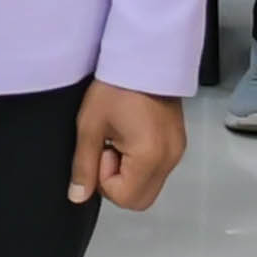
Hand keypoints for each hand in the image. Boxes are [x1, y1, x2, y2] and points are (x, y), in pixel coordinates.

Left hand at [70, 82, 184, 212]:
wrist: (144, 56)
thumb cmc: (116, 86)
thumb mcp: (90, 126)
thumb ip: (84, 166)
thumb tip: (78, 196)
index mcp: (150, 157)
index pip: (124, 198)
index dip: (105, 180)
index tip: (103, 149)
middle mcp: (170, 159)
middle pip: (140, 200)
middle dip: (118, 183)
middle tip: (109, 149)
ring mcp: (177, 152)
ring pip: (149, 185)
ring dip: (129, 172)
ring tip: (120, 138)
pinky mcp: (178, 143)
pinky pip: (157, 169)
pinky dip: (141, 162)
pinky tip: (131, 135)